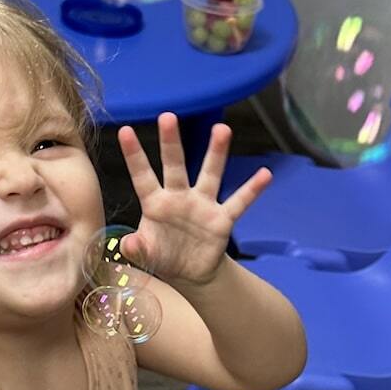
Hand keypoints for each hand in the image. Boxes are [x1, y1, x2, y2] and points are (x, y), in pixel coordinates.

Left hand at [115, 114, 272, 286]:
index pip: (143, 176)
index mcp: (155, 203)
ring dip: (216, 153)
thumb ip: (136, 249)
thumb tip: (129, 244)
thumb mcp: (146, 256)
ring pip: (210, 174)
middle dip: (171, 142)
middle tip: (167, 116)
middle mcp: (179, 197)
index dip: (134, 155)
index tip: (125, 131)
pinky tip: (265, 175)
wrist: (190, 273)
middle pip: (175, 165)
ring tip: (222, 129)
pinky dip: (252, 190)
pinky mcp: (222, 219)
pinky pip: (239, 202)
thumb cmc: (162, 256)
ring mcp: (202, 205)